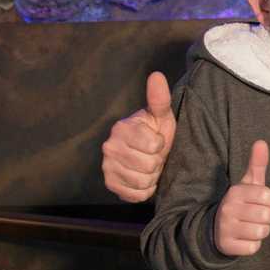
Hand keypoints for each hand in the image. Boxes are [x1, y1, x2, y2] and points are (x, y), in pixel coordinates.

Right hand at [102, 72, 176, 201]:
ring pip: (143, 181)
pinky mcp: (110, 184)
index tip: (157, 141)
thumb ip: (159, 98)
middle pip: (149, 165)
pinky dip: (144, 190)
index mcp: (122, 128)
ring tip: (148, 166)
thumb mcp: (161, 115)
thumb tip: (156, 75)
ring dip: (152, 176)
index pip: (154, 145)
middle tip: (153, 155)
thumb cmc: (156, 132)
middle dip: (157, 162)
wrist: (148, 154)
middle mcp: (109, 146)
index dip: (161, 145)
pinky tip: (142, 178)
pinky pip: (135, 194)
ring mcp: (107, 166)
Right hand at [214, 140, 269, 256]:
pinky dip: (253, 244)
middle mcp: (228, 208)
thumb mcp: (248, 184)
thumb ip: (257, 164)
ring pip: (261, 232)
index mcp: (236, 192)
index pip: (268, 197)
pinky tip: (245, 238)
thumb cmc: (242, 202)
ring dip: (262, 231)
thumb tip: (262, 142)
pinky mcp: (226, 245)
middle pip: (268, 216)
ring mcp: (225, 227)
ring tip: (253, 226)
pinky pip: (253, 247)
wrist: (217, 228)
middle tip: (261, 216)